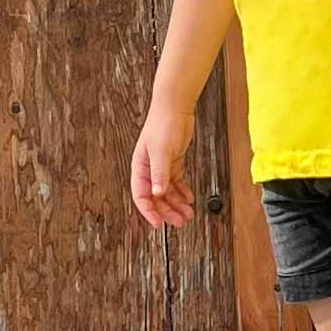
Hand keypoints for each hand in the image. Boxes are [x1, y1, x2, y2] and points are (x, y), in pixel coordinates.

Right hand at [131, 99, 196, 227]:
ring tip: (188, 213)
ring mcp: (162, 166)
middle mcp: (150, 169)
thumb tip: (158, 193)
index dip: (149, 211)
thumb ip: (160, 173)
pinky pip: (177, 182)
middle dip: (168, 211)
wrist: (175, 107)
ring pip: (168, 192)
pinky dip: (183, 191)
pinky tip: (189, 198)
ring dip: (177, 204)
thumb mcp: (161, 150)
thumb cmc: (162, 124)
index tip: (159, 224)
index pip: (141, 196)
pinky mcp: (173, 161)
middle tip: (180, 222)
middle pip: (156, 197)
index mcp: (141, 168)